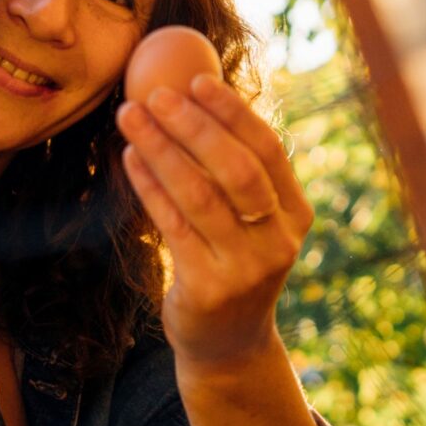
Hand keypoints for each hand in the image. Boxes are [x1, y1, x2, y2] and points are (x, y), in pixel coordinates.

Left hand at [116, 75, 312, 370]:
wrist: (228, 345)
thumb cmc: (231, 265)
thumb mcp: (251, 223)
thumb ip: (237, 173)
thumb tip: (195, 94)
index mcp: (296, 215)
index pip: (268, 150)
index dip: (233, 112)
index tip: (198, 79)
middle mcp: (278, 241)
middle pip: (237, 170)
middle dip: (194, 126)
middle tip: (156, 94)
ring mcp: (246, 268)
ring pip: (200, 196)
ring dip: (161, 149)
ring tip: (130, 116)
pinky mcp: (209, 288)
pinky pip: (173, 226)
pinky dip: (149, 187)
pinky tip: (129, 158)